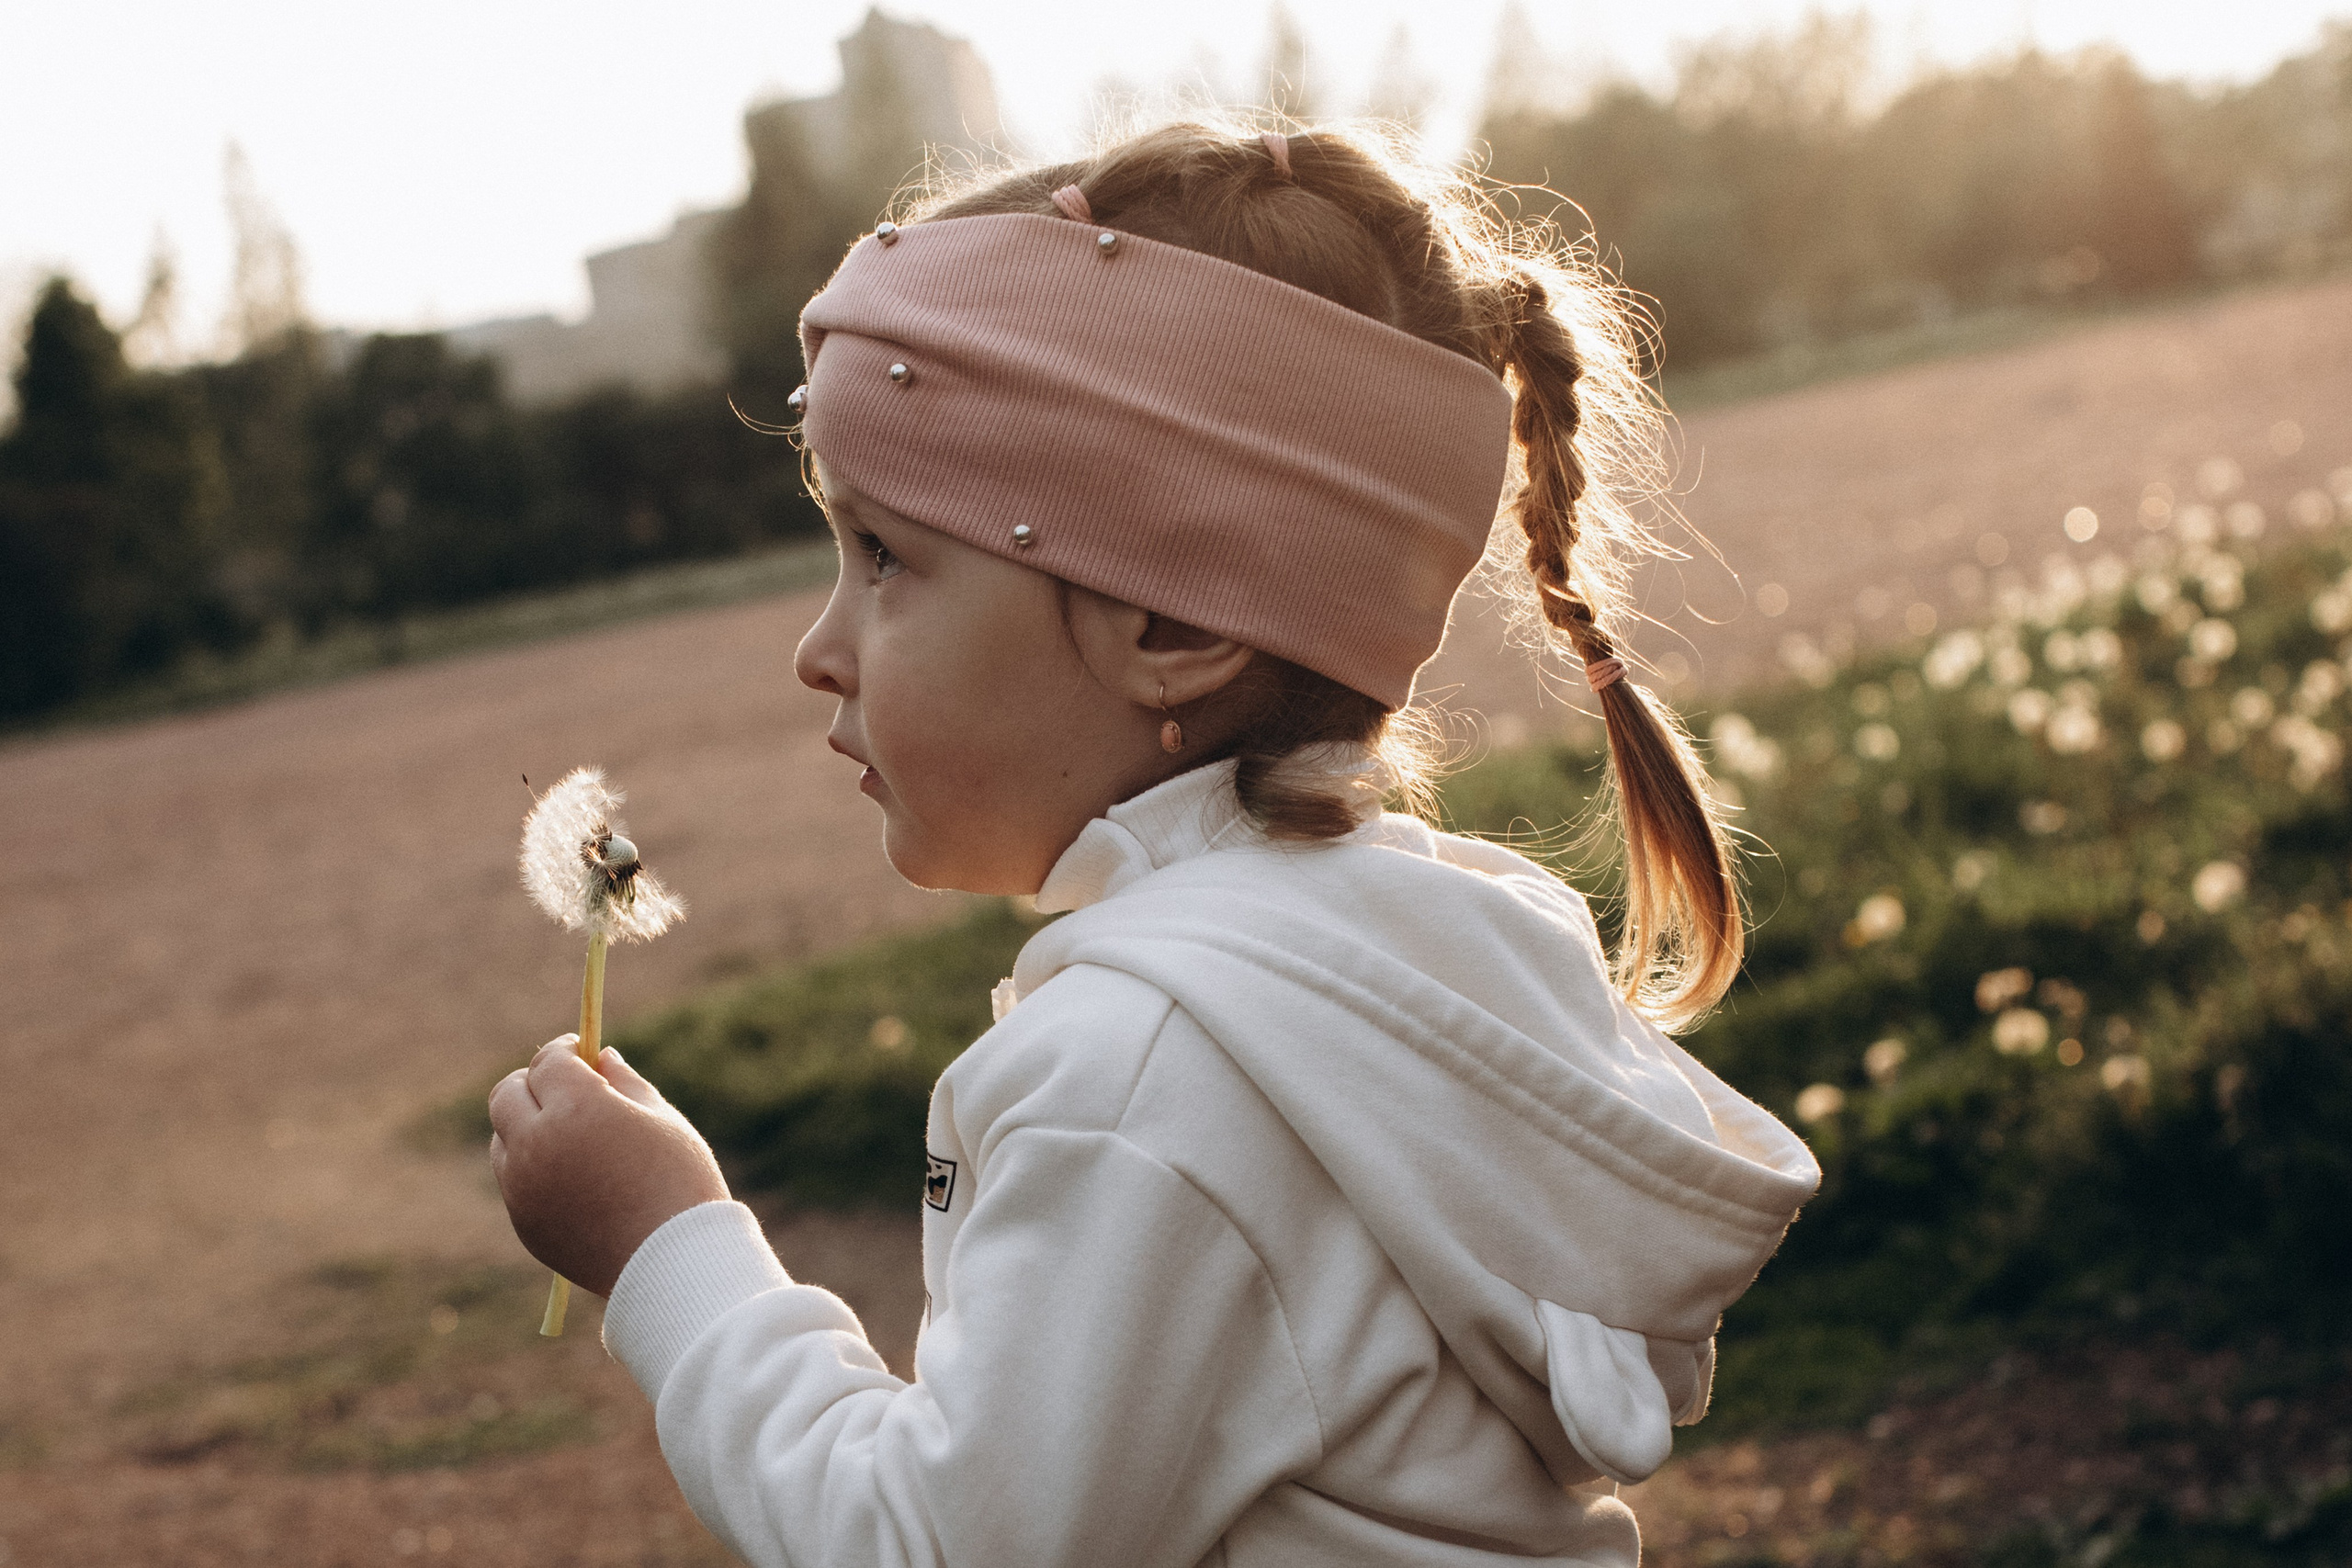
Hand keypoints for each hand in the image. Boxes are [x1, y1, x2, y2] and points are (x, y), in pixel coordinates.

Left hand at [488, 1036, 731, 1298]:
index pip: (548, 1062)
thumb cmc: (679, 1183)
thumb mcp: (663, 1120)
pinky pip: (514, 1181)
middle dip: (533, 1082)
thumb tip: (601, 1057)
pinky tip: (576, 1178)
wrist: (673, 1265)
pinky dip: (533, 1168)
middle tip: (566, 1087)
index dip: (565, 1051)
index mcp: (577, 1107)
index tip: (581, 1052)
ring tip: (573, 1137)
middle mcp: (537, 1143)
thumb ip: (625, 1083)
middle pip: (507, 1094)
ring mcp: (523, 1187)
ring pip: (502, 1138)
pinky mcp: (523, 1222)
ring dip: (527, 1125)